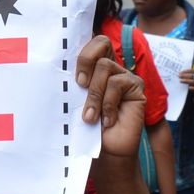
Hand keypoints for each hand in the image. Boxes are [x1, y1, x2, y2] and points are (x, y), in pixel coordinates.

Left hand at [76, 36, 145, 160]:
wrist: (105, 152)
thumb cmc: (87, 128)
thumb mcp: (74, 102)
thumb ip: (73, 83)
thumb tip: (57, 67)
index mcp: (94, 67)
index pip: (91, 41)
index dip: (82, 46)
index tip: (70, 68)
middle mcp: (110, 67)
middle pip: (101, 42)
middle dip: (85, 60)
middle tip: (78, 85)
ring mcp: (124, 76)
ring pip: (105, 67)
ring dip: (94, 94)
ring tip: (90, 117)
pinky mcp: (136, 87)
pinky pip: (117, 84)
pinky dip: (108, 103)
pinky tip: (106, 121)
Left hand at [178, 68, 193, 95]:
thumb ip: (192, 73)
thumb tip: (182, 72)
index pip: (193, 71)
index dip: (186, 71)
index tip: (180, 72)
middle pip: (192, 76)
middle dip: (185, 76)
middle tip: (179, 76)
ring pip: (193, 82)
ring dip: (186, 81)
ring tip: (181, 81)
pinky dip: (191, 88)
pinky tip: (187, 87)